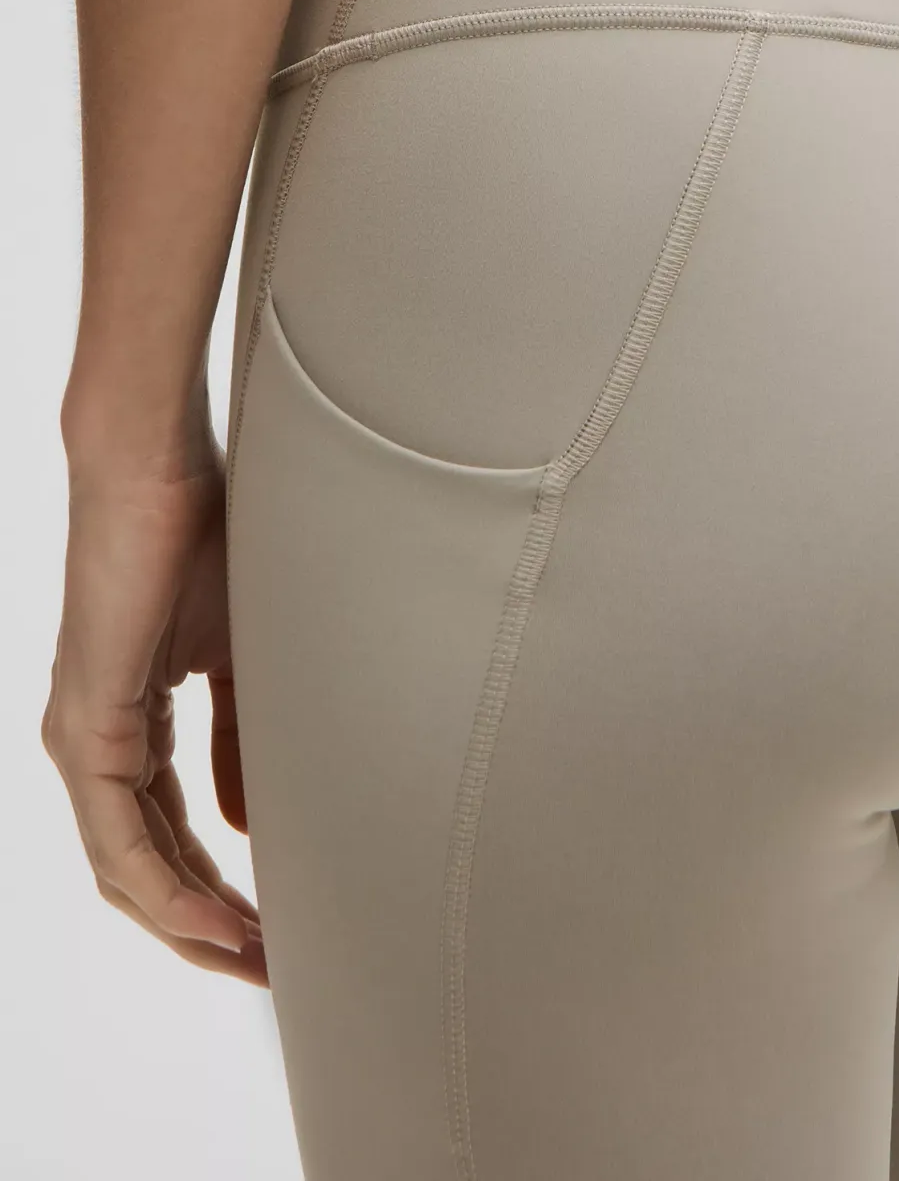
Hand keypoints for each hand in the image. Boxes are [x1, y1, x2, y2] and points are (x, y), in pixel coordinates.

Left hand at [42, 427, 267, 985]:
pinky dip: (169, 887)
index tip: (279, 928)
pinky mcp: (89, 725)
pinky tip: (216, 916)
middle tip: (270, 967)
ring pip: (126, 870)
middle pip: (140, 873)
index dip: (217, 893)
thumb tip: (249, 824)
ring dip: (190, 924)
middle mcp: (91, 745)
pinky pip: (121, 837)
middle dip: (205, 930)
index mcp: (125, 727)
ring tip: (257, 956)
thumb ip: (240, 742)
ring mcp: (82, 740)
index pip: (165, 838)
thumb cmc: (203, 537)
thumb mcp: (240, 657)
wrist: (157, 468)